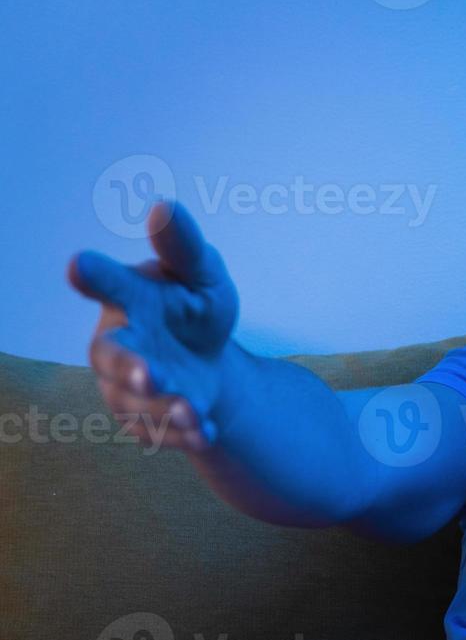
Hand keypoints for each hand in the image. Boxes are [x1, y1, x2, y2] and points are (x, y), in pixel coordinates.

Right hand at [69, 201, 239, 452]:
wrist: (211, 365)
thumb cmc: (195, 309)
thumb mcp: (203, 275)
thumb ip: (183, 248)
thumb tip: (165, 207)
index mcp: (126, 297)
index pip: (106, 282)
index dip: (93, 275)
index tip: (79, 265)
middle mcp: (116, 342)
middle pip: (111, 355)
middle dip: (128, 365)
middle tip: (148, 371)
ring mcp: (123, 384)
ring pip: (138, 399)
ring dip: (166, 405)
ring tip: (194, 410)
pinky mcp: (142, 418)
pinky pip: (158, 429)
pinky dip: (183, 432)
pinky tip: (207, 430)